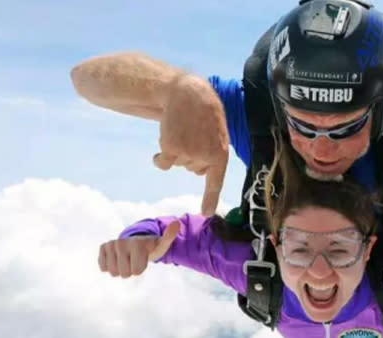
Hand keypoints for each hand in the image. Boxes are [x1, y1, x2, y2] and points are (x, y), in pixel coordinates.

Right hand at [98, 221, 180, 277]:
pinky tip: (117, 259)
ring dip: (120, 269)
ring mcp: (111, 245)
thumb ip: (169, 236)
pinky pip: (103, 267)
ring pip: (113, 272)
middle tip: (134, 260)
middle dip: (130, 270)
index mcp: (136, 244)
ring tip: (127, 260)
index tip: (143, 259)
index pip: (136, 271)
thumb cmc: (150, 247)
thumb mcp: (162, 244)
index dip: (140, 268)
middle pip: (124, 274)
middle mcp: (122, 243)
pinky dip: (110, 266)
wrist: (136, 242)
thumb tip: (177, 223)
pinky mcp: (103, 248)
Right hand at [153, 75, 228, 215]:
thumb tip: (202, 172)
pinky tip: (166, 139)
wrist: (187, 94)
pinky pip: (164, 163)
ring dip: (179, 150)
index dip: (210, 199)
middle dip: (193, 154)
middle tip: (195, 133)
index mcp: (220, 154)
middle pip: (194, 169)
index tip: (206, 213)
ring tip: (185, 130)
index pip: (216, 182)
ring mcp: (187, 154)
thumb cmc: (205, 114)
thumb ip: (212, 154)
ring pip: (179, 164)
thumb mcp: (217, 134)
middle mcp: (204, 158)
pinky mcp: (170, 149)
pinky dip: (161, 158)